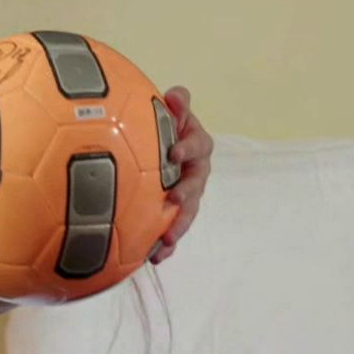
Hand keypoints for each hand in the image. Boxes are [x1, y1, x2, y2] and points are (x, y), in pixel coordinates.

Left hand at [151, 86, 214, 264]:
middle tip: (174, 198)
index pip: (198, 145)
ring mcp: (189, 194)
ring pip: (188, 211)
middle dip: (187, 194)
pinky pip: (174, 229)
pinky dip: (166, 245)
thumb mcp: (172, 113)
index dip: (189, 148)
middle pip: (197, 185)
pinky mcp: (177, 212)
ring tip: (166, 240)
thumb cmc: (165, 127)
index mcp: (197, 146)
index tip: (174, 153)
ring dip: (179, 225)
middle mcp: (197, 172)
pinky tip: (155, 258)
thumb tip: (175, 95)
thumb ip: (177, 103)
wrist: (157, 148)